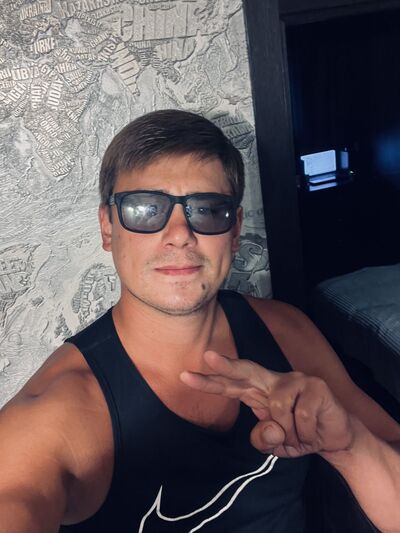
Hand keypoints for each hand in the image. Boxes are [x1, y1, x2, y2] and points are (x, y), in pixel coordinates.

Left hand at [180, 351, 354, 457]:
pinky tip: (313, 432)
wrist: (337, 438)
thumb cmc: (301, 435)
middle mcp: (274, 381)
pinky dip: (305, 434)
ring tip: (300, 436)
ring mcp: (295, 380)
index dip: (210, 381)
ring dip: (288, 432)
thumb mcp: (276, 445)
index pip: (231, 385)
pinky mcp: (315, 386)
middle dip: (227, 365)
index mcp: (259, 392)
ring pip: (278, 407)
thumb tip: (270, 429)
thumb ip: (264, 439)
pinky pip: (301, 416)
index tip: (186, 376)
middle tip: (208, 356)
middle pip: (247, 370)